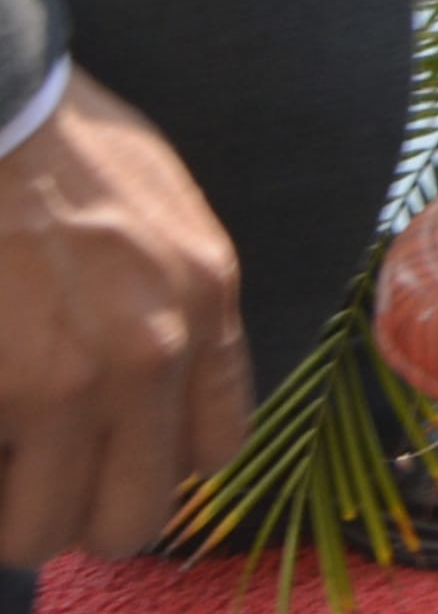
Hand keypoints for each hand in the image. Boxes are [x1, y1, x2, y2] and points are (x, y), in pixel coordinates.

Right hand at [0, 72, 250, 569]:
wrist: (0, 112)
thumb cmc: (70, 156)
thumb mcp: (170, 221)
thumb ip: (180, 305)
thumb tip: (165, 385)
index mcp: (205, 303)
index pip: (214, 450)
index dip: (157, 466)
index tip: (115, 459)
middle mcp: (149, 352)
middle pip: (133, 515)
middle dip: (84, 516)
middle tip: (44, 487)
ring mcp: (66, 379)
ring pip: (47, 526)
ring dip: (18, 515)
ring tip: (3, 476)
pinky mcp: (3, 391)